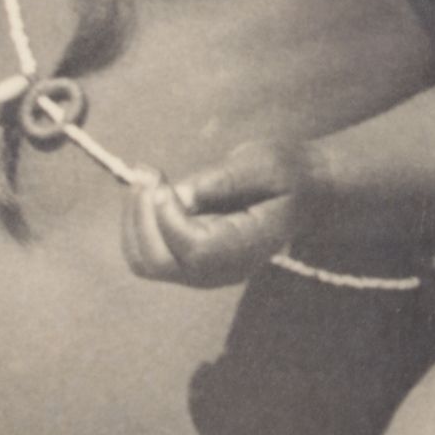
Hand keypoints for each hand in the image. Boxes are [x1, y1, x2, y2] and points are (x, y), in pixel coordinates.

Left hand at [121, 137, 318, 286]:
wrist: (301, 193)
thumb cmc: (286, 174)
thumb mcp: (265, 163)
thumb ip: (225, 180)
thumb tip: (180, 195)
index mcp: (249, 247)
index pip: (195, 251)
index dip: (169, 219)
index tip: (164, 183)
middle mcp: (222, 270)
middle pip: (160, 262)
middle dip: (142, 215)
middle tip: (148, 173)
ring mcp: (202, 271)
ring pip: (144, 262)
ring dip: (133, 217)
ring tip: (146, 178)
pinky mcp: (187, 262)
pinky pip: (144, 254)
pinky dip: (135, 222)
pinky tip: (149, 191)